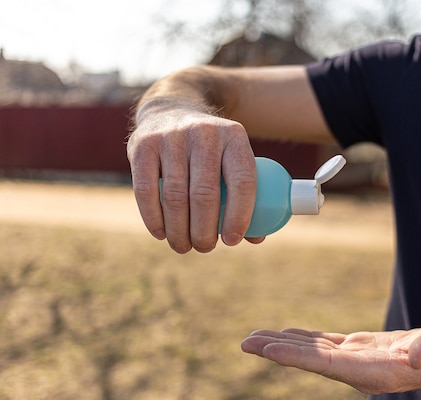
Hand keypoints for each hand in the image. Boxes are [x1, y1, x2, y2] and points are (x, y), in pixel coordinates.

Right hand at [127, 100, 264, 252]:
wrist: (172, 109)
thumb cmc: (211, 149)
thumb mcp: (232, 159)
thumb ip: (245, 195)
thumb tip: (256, 237)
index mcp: (234, 137)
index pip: (242, 182)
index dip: (239, 216)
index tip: (232, 241)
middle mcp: (204, 133)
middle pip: (205, 194)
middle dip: (204, 231)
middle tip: (205, 247)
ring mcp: (171, 137)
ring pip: (174, 196)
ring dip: (179, 230)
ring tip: (184, 246)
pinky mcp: (142, 144)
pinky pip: (146, 190)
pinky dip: (154, 218)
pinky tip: (161, 233)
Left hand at [241, 321, 420, 394]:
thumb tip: (413, 355)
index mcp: (376, 372)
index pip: (328, 365)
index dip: (298, 357)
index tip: (269, 351)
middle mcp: (359, 371)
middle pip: (312, 361)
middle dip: (278, 352)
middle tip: (245, 343)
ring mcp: (356, 362)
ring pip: (313, 352)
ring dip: (283, 344)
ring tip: (254, 339)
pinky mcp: (358, 350)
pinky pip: (324, 344)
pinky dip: (303, 338)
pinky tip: (287, 334)